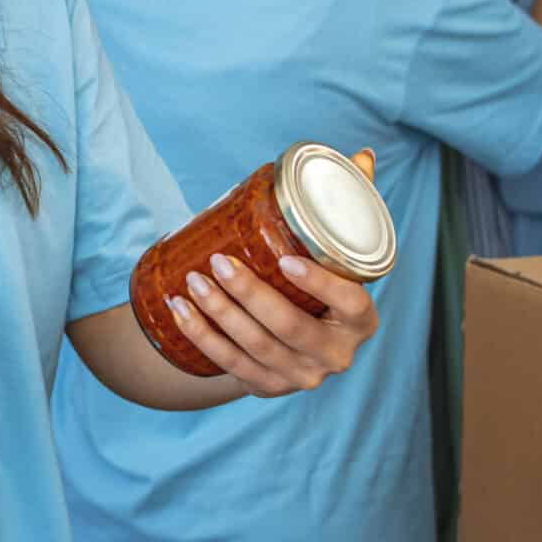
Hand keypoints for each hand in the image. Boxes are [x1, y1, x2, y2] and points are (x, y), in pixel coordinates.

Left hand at [168, 148, 382, 397]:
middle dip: (247, 294)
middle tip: (216, 261)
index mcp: (361, 320)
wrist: (293, 342)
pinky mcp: (268, 387)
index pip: (349, 303)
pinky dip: (201, 335)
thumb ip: (350, 205)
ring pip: (254, 346)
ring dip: (217, 313)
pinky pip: (230, 364)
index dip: (320, 285)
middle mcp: (336, 354)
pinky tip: (179, 310)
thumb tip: (363, 154)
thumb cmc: (318, 284)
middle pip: (289, 326)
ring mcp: (302, 376)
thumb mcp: (337, 252)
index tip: (286, 260)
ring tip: (191, 280)